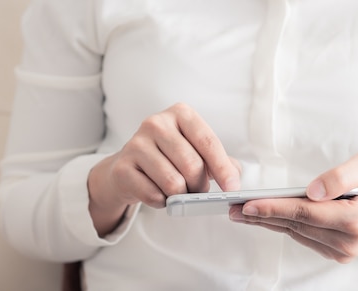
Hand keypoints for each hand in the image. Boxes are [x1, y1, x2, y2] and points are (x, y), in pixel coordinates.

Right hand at [88, 103, 240, 235]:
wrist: (127, 169)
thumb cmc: (170, 159)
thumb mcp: (197, 152)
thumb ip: (222, 161)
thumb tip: (236, 175)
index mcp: (180, 113)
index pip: (208, 142)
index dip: (223, 168)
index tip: (233, 188)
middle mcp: (156, 123)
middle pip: (191, 165)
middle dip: (200, 186)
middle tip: (199, 192)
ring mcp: (136, 144)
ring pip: (173, 182)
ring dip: (181, 196)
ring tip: (178, 192)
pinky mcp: (122, 167)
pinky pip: (153, 195)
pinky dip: (162, 202)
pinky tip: (159, 194)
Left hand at [229, 151, 357, 262]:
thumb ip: (341, 176)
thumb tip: (312, 191)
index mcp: (357, 220)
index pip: (306, 213)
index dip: (274, 208)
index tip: (248, 205)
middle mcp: (349, 242)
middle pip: (296, 225)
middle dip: (263, 216)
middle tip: (232, 208)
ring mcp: (343, 251)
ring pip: (297, 233)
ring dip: (269, 223)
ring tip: (242, 212)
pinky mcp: (338, 252)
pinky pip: (305, 237)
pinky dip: (285, 226)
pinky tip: (267, 218)